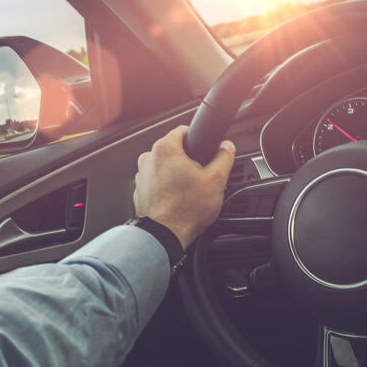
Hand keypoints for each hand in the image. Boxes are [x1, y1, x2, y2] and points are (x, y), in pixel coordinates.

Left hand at [133, 126, 234, 249]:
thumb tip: (227, 147)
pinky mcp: (139, 191)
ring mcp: (141, 176)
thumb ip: (224, 158)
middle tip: (201, 177)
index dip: (198, 139)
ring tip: (190, 192)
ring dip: (176, 174)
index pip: (183, 130)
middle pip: (174, 150)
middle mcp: (148, 159)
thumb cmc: (186, 210)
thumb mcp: (216, 181)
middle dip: (188, 160)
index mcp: (165, 149)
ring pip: (164, 167)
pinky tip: (178, 200)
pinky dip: (166, 188)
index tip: (205, 150)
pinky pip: (156, 182)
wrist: (164, 236)